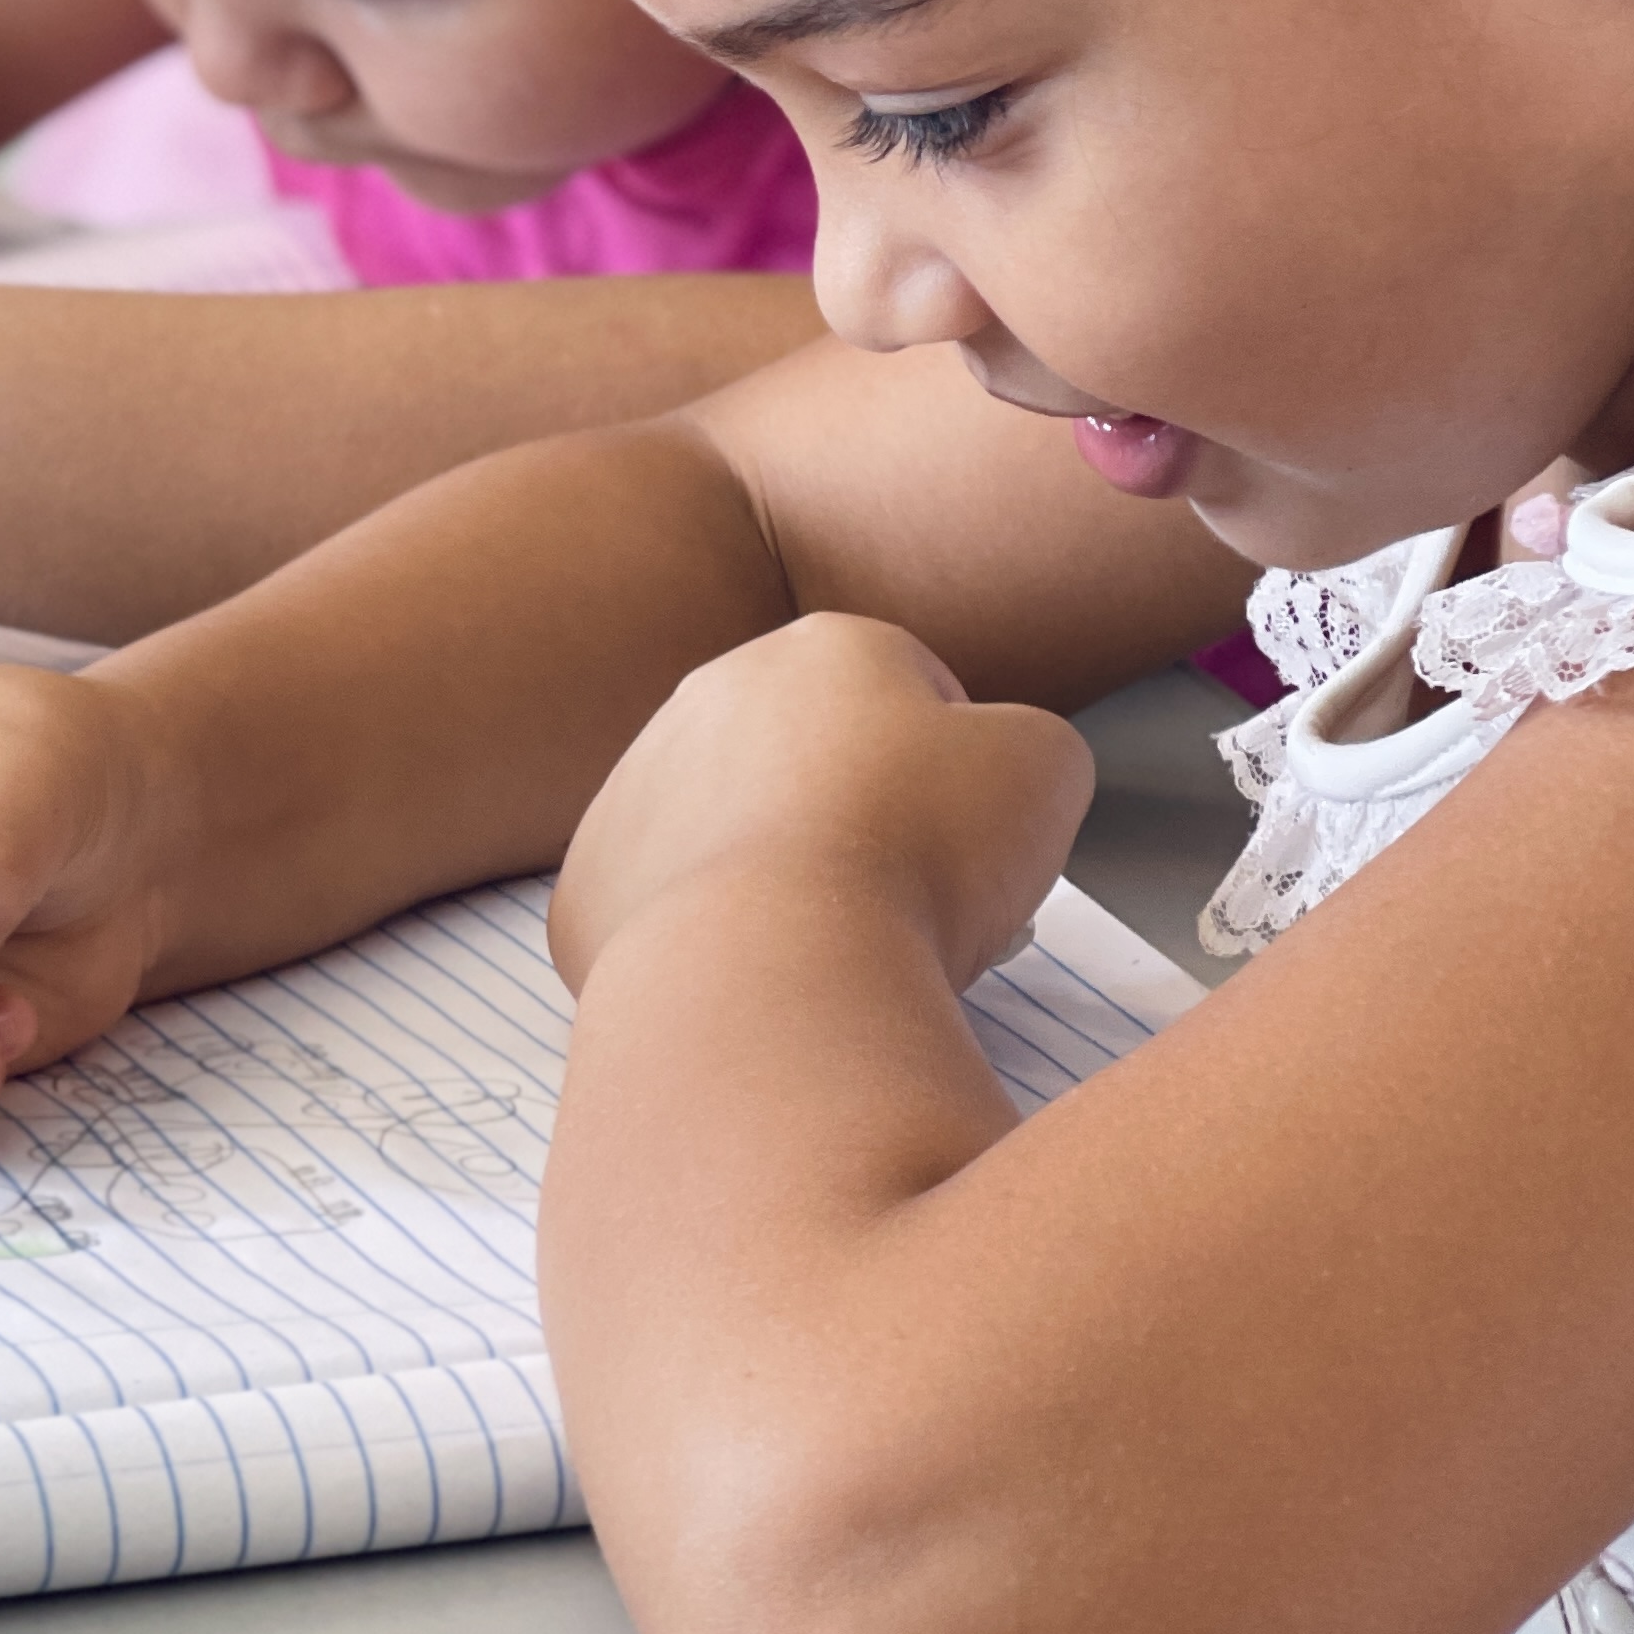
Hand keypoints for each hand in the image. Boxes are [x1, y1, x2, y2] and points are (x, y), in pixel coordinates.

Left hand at [548, 611, 1092, 1000]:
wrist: (777, 963)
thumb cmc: (920, 854)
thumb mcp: (1045, 766)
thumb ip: (1031, 745)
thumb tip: (1005, 766)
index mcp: (826, 648)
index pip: (916, 693)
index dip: (964, 777)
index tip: (977, 849)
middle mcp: (712, 694)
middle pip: (817, 761)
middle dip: (867, 824)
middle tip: (918, 910)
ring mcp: (634, 788)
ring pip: (733, 836)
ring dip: (784, 882)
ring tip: (840, 957)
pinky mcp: (588, 890)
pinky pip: (664, 916)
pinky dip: (712, 950)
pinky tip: (762, 984)